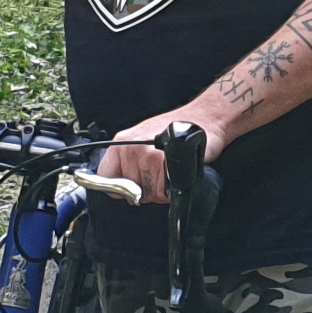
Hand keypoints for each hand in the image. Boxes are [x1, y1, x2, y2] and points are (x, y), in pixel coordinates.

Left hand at [101, 108, 215, 201]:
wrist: (205, 118)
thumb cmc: (178, 128)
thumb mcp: (144, 139)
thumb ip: (129, 161)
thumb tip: (121, 186)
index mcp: (120, 143)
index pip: (106, 178)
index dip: (120, 188)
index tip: (130, 186)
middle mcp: (130, 149)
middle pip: (130, 192)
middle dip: (147, 188)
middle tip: (161, 171)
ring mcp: (146, 156)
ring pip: (148, 194)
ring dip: (161, 189)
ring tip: (170, 170)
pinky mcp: (163, 163)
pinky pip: (163, 193)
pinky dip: (172, 189)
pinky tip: (176, 173)